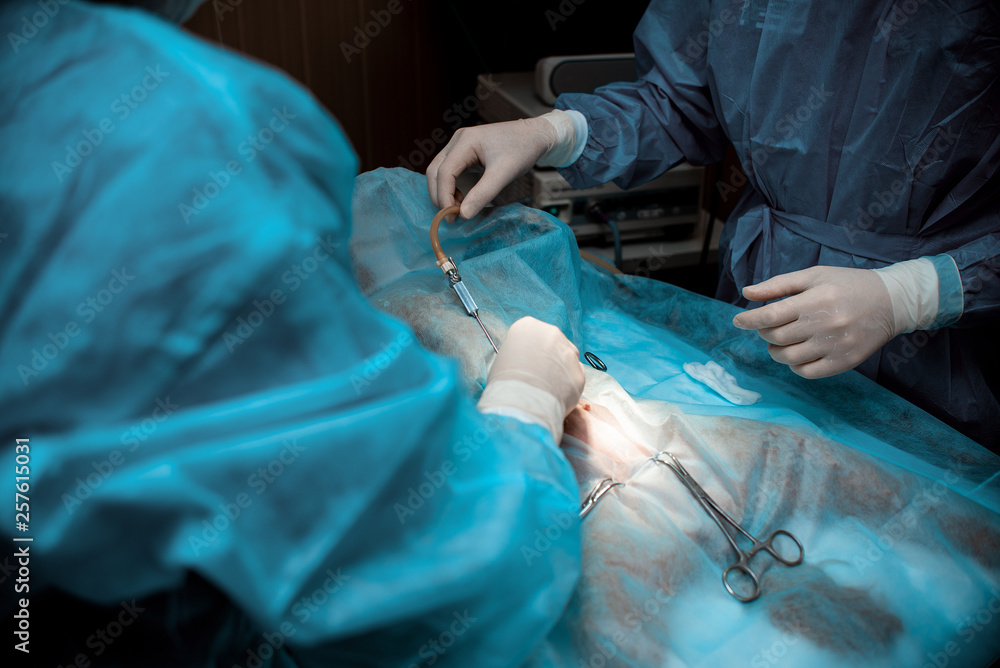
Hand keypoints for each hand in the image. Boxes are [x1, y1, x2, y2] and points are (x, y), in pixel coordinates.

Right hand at [426, 117, 556, 219]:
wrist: (535, 136)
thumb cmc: (522, 150)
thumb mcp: (504, 173)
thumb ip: (483, 194)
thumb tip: (463, 215)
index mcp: (465, 141)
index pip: (444, 171)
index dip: (444, 196)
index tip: (451, 216)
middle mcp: (458, 140)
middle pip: (435, 170)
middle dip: (439, 195)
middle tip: (450, 217)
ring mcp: (459, 146)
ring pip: (439, 171)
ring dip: (444, 192)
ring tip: (457, 209)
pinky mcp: (464, 153)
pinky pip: (449, 171)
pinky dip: (451, 187)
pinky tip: (463, 199)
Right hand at [478, 317, 585, 440]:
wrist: (522, 405)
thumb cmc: (505, 384)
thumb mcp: (503, 359)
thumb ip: (517, 354)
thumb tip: (523, 361)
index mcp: (528, 326)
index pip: (531, 334)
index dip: (528, 350)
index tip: (525, 362)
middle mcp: (552, 334)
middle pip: (552, 342)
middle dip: (547, 357)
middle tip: (537, 375)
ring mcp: (569, 352)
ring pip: (567, 358)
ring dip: (559, 369)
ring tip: (546, 387)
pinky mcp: (580, 372)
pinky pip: (574, 376)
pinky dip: (567, 385)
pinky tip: (555, 395)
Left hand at [732, 266, 896, 378]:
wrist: (891, 301)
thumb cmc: (847, 284)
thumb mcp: (813, 276)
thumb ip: (778, 285)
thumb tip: (747, 293)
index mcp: (814, 300)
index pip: (770, 315)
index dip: (749, 320)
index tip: (738, 321)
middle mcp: (824, 325)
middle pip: (776, 338)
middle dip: (764, 333)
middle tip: (768, 327)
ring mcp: (835, 346)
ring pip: (788, 358)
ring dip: (776, 351)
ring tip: (781, 342)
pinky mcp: (844, 362)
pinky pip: (808, 372)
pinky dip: (795, 366)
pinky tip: (798, 354)